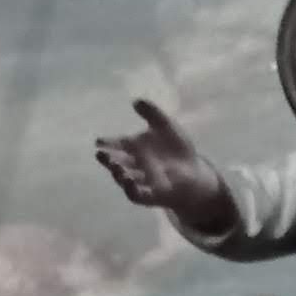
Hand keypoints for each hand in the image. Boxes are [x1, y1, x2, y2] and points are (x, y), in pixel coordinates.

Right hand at [97, 97, 229, 235]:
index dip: (107, 143)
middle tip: (101, 154)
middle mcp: (133, 165)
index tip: (99, 141)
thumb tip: (136, 100)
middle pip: (116, 162)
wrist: (195, 172)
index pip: (117, 145)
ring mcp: (140, 181)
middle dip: (107, 159)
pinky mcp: (150, 195)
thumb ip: (153, 114)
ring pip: (123, 179)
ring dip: (117, 173)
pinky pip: (136, 195)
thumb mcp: (167, 127)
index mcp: (134, 148)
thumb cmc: (176, 149)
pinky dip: (131, 189)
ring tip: (115, 166)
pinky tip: (129, 181)